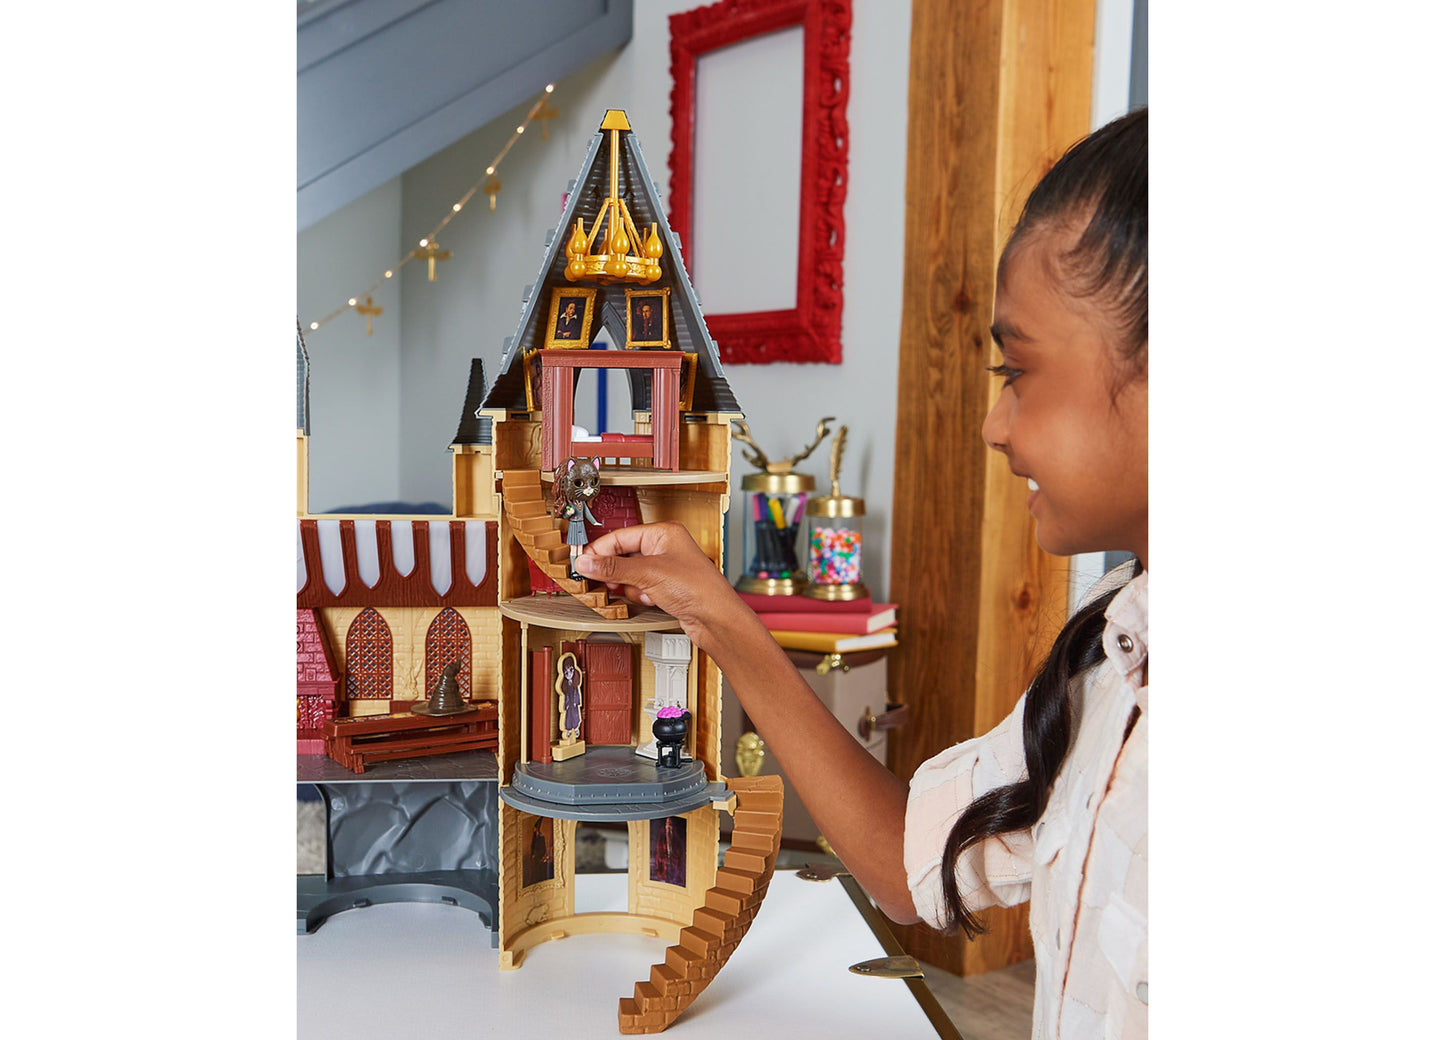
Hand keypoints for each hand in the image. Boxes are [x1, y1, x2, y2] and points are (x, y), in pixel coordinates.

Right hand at [576, 522, 748, 649]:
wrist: (717, 620)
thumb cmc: (698, 589)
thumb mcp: (648, 574)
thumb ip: (613, 568)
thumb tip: (586, 562)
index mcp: (663, 533)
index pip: (621, 536)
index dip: (600, 551)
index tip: (583, 564)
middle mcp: (665, 547)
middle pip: (623, 556)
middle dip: (616, 572)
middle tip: (602, 581)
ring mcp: (666, 569)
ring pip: (630, 575)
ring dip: (632, 587)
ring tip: (642, 592)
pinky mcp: (666, 588)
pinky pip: (641, 588)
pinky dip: (642, 596)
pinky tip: (652, 600)